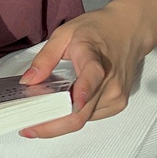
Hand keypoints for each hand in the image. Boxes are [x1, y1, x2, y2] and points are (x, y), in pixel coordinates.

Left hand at [17, 0, 150, 138]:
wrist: (129, 30)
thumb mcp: (64, 34)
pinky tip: (61, 108)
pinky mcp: (118, 104)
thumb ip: (45, 58)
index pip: (92, 77)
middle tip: (28, 128)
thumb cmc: (97, 29)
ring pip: (83, 119)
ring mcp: (115, 95)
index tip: (71, 103)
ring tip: (39, 116)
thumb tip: (28, 81)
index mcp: (94, 57)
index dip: (82, 92)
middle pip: (81, 113)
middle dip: (52, 125)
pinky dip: (74, 115)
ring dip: (60, 121)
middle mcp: (109, 81)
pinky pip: (91, 117)